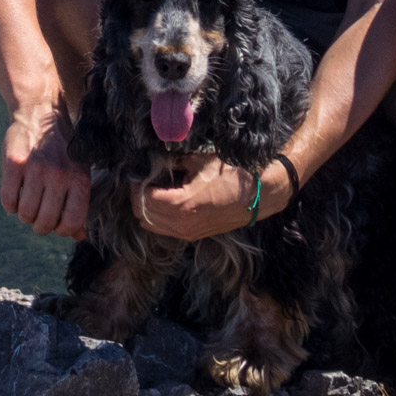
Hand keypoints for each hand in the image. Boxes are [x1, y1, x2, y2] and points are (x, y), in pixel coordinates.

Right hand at [1, 110, 89, 239]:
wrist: (40, 112)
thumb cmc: (62, 150)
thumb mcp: (78, 172)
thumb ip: (78, 204)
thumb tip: (79, 236)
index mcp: (79, 180)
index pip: (72, 223)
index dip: (62, 231)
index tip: (56, 224)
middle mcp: (59, 175)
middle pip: (46, 222)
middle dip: (40, 226)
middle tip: (38, 216)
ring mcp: (36, 169)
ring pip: (25, 214)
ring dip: (24, 214)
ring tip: (27, 201)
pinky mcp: (14, 163)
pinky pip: (8, 200)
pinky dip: (10, 204)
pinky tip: (15, 192)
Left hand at [135, 153, 268, 240]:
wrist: (258, 195)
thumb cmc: (231, 174)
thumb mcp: (199, 161)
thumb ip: (173, 161)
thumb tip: (153, 160)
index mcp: (183, 204)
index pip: (144, 200)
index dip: (137, 185)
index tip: (139, 173)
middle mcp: (183, 224)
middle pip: (143, 214)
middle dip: (139, 197)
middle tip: (144, 180)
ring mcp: (189, 233)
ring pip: (151, 225)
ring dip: (147, 209)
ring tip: (153, 190)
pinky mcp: (194, 235)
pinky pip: (164, 230)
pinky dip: (158, 217)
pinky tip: (165, 201)